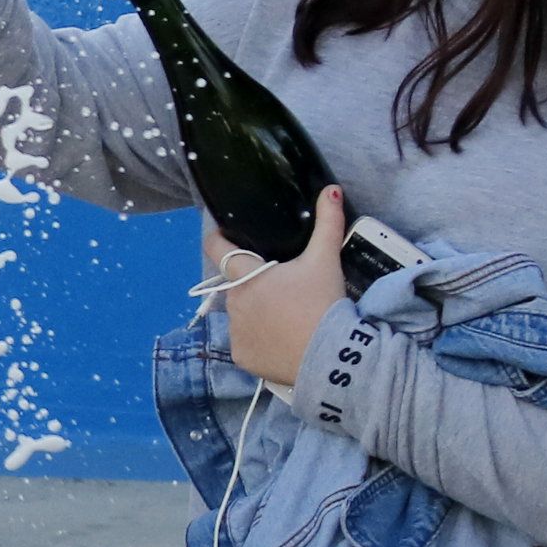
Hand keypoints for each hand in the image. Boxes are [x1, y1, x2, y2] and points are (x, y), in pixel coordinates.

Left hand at [220, 189, 353, 388]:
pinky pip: (246, 344)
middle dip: (254, 284)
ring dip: (256, 313)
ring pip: (242, 316)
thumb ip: (327, 223)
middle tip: (283, 289)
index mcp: (246, 276)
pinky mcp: (242, 358)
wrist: (330, 356)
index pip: (216, 249)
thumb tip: (330, 189)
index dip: (218, 239)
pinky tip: (281, 341)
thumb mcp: (326, 260)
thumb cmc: (322, 302)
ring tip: (286, 318)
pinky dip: (259, 341)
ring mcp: (235, 333)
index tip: (226, 236)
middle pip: (237, 286)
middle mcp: (233, 303)